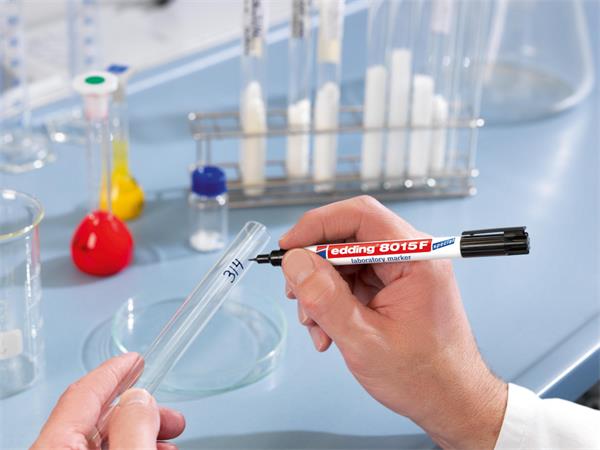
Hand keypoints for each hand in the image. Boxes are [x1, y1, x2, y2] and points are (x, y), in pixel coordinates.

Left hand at [32, 353, 184, 449]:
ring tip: (170, 436)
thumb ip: (133, 427)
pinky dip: (132, 448)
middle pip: (96, 418)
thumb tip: (139, 399)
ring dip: (141, 431)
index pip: (83, 393)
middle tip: (169, 412)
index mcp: (56, 446)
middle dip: (140, 410)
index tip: (135, 359)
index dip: (113, 371)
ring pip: (104, 440)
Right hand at [280, 196, 506, 449]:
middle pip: (348, 238)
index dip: (318, 225)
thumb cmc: (423, 377)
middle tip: (295, 295)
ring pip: (344, 261)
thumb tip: (295, 262)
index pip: (361, 216)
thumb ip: (326, 299)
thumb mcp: (365, 341)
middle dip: (315, 267)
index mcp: (417, 258)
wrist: (450, 401)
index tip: (288, 246)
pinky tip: (328, 331)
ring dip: (321, 291)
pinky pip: (351, 280)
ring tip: (316, 326)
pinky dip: (332, 302)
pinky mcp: (391, 286)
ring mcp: (400, 271)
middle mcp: (411, 256)